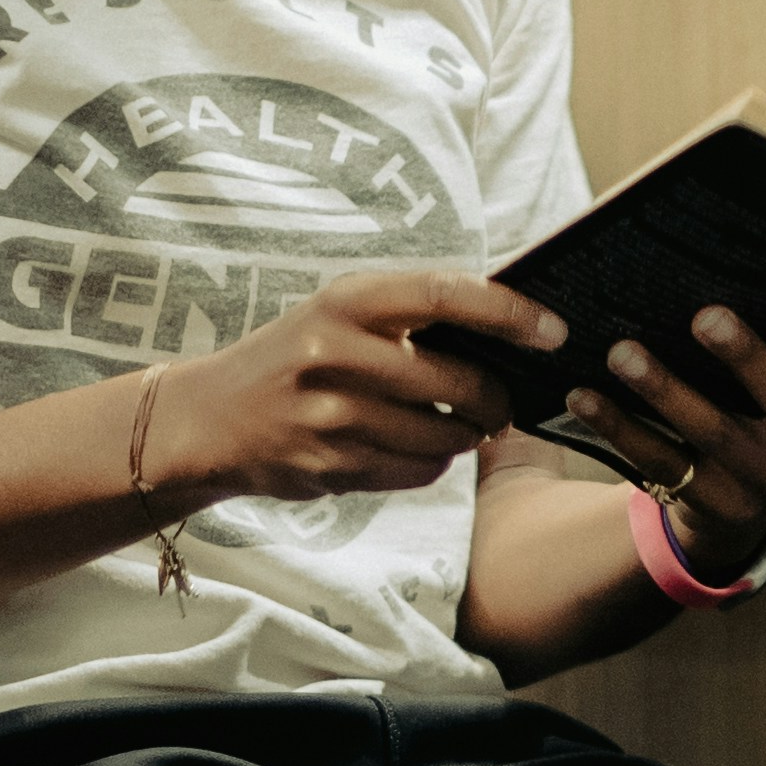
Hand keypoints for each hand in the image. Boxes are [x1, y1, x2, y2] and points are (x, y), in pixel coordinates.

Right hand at [142, 265, 564, 504]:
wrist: (211, 418)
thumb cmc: (296, 356)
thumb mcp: (339, 313)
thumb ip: (409, 314)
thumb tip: (510, 323)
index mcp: (346, 300)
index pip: (445, 295)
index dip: (509, 313)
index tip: (554, 330)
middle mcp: (335, 351)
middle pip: (456, 379)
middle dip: (496, 397)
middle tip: (506, 402)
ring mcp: (330, 413)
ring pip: (443, 433)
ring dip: (467, 435)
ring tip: (462, 424)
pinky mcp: (329, 465)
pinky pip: (416, 469)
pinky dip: (434, 462)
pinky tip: (419, 447)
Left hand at [598, 303, 765, 561]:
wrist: (740, 509)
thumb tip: (742, 245)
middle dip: (748, 358)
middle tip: (707, 316)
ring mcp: (765, 484)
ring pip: (714, 432)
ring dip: (665, 389)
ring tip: (622, 352)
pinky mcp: (712, 503)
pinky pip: (660, 462)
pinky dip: (619, 426)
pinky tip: (584, 394)